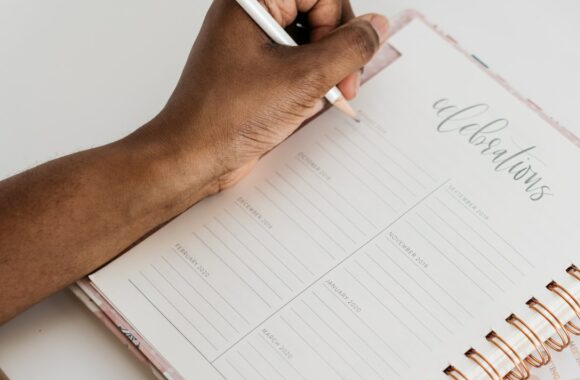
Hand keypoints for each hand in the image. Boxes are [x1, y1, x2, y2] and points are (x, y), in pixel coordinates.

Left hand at [143, 0, 388, 194]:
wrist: (194, 156)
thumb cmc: (228, 116)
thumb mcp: (305, 79)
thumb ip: (349, 48)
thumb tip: (376, 26)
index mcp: (252, 0)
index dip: (339, 23)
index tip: (345, 60)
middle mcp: (251, 13)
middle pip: (318, 11)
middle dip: (337, 49)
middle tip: (341, 84)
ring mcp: (252, 40)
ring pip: (312, 38)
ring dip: (327, 69)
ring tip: (321, 97)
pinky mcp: (257, 67)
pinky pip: (298, 60)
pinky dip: (312, 81)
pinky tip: (306, 104)